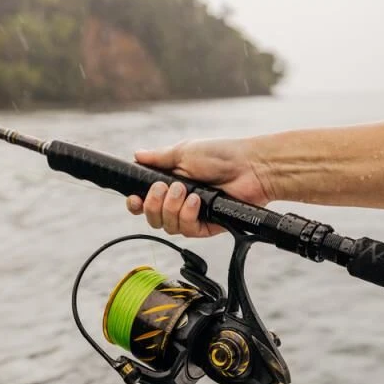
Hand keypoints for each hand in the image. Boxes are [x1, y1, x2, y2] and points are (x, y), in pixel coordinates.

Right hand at [126, 138, 273, 236]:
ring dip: (172, 208)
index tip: (135, 199)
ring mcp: (193, 215)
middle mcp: (179, 202)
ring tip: (186, 191)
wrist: (249, 167)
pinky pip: (188, 230)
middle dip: (154, 205)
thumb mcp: (184, 152)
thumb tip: (137, 155)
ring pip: (168, 226)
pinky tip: (196, 201)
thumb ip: (158, 158)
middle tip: (164, 188)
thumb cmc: (221, 155)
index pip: (145, 202)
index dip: (136, 205)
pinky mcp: (207, 226)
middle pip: (153, 218)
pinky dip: (188, 216)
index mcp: (170, 184)